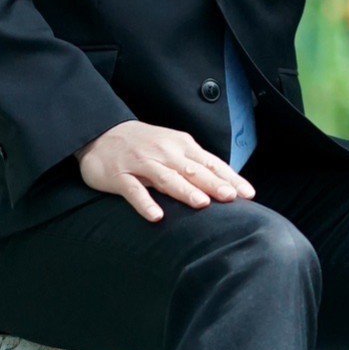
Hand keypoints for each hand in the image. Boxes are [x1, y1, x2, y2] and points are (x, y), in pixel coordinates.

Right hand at [78, 120, 255, 222]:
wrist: (100, 133)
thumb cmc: (143, 144)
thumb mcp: (172, 146)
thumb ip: (195, 163)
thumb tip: (226, 182)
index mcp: (181, 145)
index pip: (211, 163)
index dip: (230, 178)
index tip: (248, 194)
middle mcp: (164, 152)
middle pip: (192, 170)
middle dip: (213, 183)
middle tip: (231, 197)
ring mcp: (141, 163)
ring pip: (166, 177)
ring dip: (184, 190)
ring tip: (201, 204)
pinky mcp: (119, 175)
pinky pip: (133, 191)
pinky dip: (145, 203)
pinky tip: (156, 216)